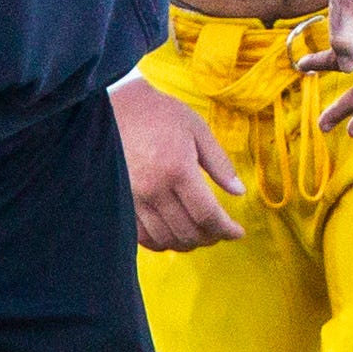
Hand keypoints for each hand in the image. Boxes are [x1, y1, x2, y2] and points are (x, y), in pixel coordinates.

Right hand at [111, 75, 244, 250]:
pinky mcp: (120, 202)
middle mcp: (155, 190)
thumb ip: (219, 163)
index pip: (207, 215)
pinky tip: (172, 235)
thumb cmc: (158, 114)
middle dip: (210, 238)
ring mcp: (134, 199)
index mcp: (178, 169)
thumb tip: (239, 191)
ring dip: (188, 243)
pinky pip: (142, 236)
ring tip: (199, 234)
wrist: (113, 108)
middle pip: (188, 232)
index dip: (226, 230)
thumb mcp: (196, 129)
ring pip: (166, 239)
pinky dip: (161, 243)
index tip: (237, 232)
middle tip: (220, 232)